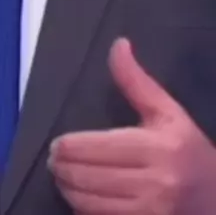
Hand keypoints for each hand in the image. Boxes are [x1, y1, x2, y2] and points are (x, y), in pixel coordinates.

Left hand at [48, 37, 215, 213]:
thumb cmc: (189, 151)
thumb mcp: (168, 113)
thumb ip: (136, 82)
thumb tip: (118, 45)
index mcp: (159, 147)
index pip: (99, 148)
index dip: (70, 147)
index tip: (57, 144)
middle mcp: (156, 182)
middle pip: (90, 176)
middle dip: (63, 167)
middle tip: (54, 160)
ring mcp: (149, 213)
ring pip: (90, 202)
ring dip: (68, 189)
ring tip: (62, 177)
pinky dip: (83, 210)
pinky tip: (79, 197)